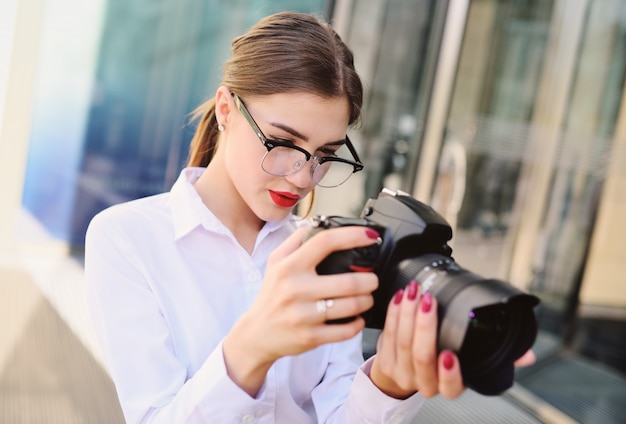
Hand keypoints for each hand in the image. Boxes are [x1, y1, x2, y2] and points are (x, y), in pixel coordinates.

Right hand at [223, 226, 379, 394]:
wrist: (257, 333)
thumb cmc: (271, 295)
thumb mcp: (275, 263)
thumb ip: (296, 241)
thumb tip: (317, 225)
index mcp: (289, 266)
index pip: (325, 242)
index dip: (352, 236)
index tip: (370, 235)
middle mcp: (295, 289)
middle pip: (348, 281)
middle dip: (370, 280)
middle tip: (372, 279)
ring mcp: (303, 315)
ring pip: (351, 306)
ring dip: (367, 301)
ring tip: (367, 297)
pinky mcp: (310, 337)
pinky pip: (345, 330)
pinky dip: (357, 323)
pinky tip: (357, 317)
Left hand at [370, 283, 536, 398]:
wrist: (400, 374)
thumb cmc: (439, 364)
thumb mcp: (470, 364)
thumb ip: (497, 357)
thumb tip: (527, 354)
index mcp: (448, 386)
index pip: (450, 388)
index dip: (449, 373)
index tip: (450, 355)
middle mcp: (424, 382)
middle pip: (421, 356)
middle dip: (424, 326)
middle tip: (429, 301)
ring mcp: (402, 372)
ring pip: (402, 342)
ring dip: (407, 313)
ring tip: (415, 291)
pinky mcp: (385, 359)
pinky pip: (387, 334)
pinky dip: (394, 312)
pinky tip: (401, 297)